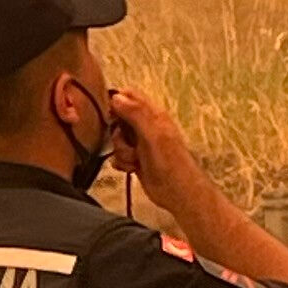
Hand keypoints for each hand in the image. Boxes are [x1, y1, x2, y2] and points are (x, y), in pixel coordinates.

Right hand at [101, 87, 209, 210]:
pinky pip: (118, 156)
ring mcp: (140, 144)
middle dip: (118, 132)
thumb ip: (135, 113)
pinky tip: (130, 169)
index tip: (111, 116)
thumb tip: (115, 96)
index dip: (117, 102)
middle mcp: (145, 126)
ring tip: (133, 160)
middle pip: (119, 119)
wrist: (177, 192)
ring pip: (117, 140)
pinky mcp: (135, 160)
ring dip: (121, 151)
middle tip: (126, 143)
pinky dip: (122, 163)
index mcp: (153, 115)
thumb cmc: (168, 160)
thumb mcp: (152, 134)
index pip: (130, 96)